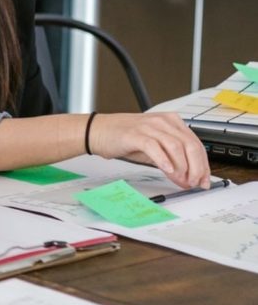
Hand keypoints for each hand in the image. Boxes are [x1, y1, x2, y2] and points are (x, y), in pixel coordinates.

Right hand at [89, 112, 210, 189]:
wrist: (99, 131)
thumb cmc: (126, 138)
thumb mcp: (155, 147)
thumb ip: (173, 159)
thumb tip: (189, 178)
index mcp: (171, 122)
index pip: (196, 144)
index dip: (203, 165)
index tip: (204, 180)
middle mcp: (162, 121)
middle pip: (190, 145)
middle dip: (196, 168)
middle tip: (194, 183)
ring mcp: (149, 126)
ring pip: (176, 146)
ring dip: (182, 167)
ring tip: (180, 180)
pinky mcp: (135, 134)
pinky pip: (155, 147)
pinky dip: (164, 160)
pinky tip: (168, 170)